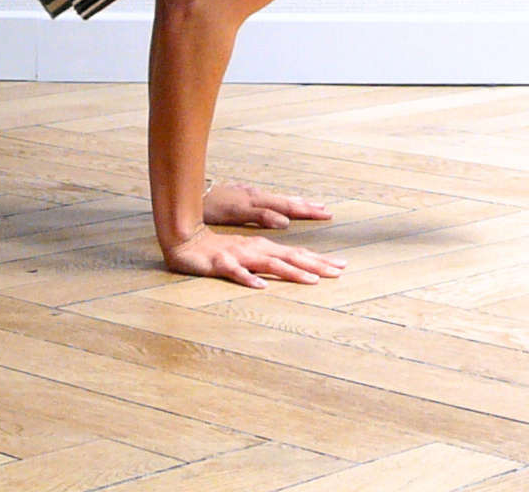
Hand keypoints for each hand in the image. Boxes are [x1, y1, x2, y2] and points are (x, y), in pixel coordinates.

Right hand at [162, 226, 346, 287]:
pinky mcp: (222, 263)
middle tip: (339, 272)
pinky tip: (261, 286)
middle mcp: (256, 249)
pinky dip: (249, 278)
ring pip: (270, 264)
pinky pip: (237, 272)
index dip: (320, 260)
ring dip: (292, 272)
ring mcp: (240, 256)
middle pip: (291, 257)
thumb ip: (268, 261)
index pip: (297, 254)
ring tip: (311, 280)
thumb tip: (292, 271)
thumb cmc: (218, 250)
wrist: (186, 241)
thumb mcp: (247, 255)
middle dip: (316, 264)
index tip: (342, 267)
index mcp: (264, 248)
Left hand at [202, 182, 330, 230]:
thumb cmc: (212, 208)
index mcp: (259, 201)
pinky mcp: (244, 197)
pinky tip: (283, 207)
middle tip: (327, 211)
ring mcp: (251, 196)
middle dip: (308, 207)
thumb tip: (286, 221)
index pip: (289, 206)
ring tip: (313, 206)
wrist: (191, 197)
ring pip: (279, 200)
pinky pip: (269, 200)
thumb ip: (261, 215)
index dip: (307, 211)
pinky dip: (282, 204)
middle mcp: (258, 196)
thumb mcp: (236, 213)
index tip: (326, 213)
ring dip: (297, 204)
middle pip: (288, 202)